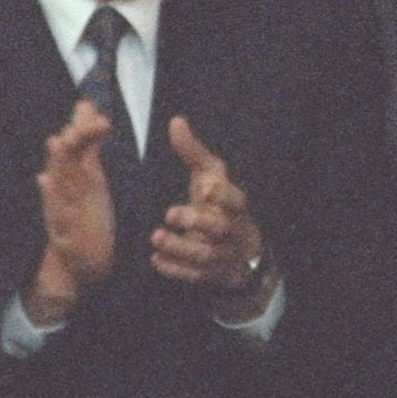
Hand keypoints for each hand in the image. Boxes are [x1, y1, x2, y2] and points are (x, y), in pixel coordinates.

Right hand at [28, 98, 117, 320]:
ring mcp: (61, 211)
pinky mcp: (63, 235)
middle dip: (72, 139)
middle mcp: (64, 190)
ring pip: (57, 183)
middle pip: (66, 160)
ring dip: (57, 162)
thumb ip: (88, 143)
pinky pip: (56, 215)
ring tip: (57, 141)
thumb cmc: (86, 216)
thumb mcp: (91, 177)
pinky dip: (49, 198)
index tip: (92, 106)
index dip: (83, 126)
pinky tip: (44, 181)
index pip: (78, 146)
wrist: (81, 263)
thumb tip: (86, 106)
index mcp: (75, 177)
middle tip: (78, 118)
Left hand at [153, 116, 270, 312]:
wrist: (240, 251)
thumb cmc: (219, 205)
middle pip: (221, 228)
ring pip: (206, 255)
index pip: (236, 199)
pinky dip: (176, 270)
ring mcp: (225, 255)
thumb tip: (176, 121)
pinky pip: (196, 276)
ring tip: (156, 237)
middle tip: (170, 213)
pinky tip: (156, 261)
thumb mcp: (210, 176)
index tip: (205, 187)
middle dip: (198, 221)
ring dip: (181, 247)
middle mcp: (233, 230)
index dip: (223, 195)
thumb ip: (192, 152)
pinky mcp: (213, 275)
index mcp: (235, 205)